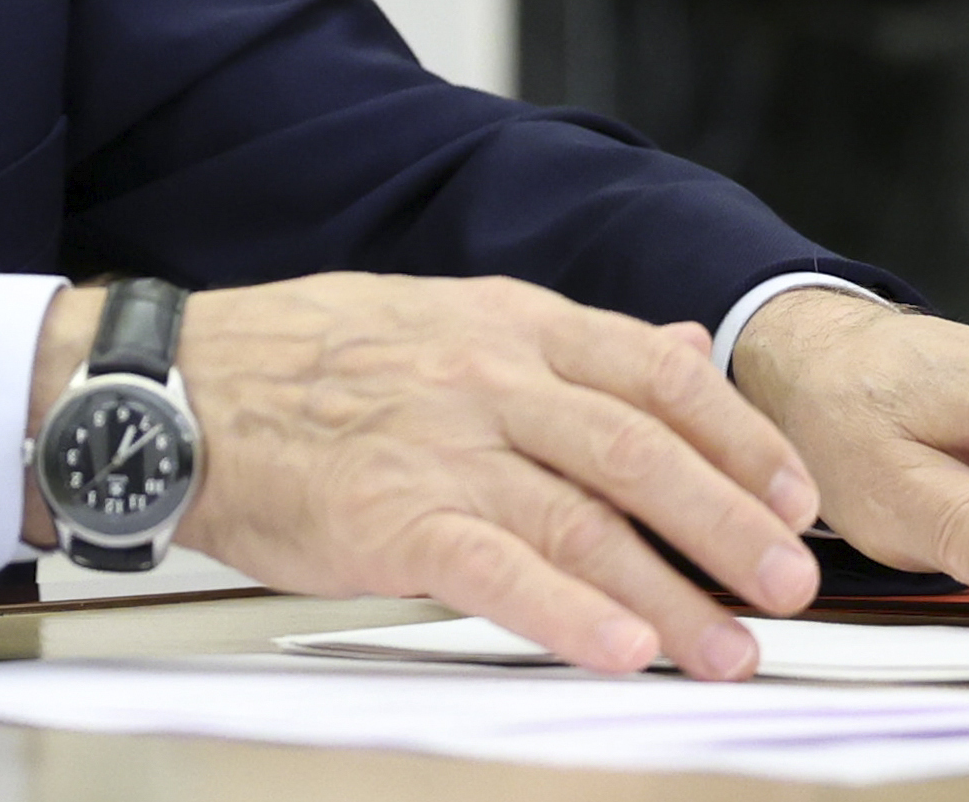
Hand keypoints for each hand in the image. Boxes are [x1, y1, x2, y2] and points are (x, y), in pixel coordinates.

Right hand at [27, 274, 825, 679]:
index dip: (739, 437)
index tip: (796, 495)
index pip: (655, 372)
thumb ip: (564, 345)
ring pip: (585, 519)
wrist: (172, 390)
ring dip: (671, 594)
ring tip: (728, 649)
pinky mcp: (388, 517)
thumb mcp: (441, 317)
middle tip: (789, 586)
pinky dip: (568, 614)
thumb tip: (676, 347)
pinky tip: (618, 650)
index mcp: (505, 322)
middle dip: (731, 525)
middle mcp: (484, 375)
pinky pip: (498, 569)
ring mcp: (437, 445)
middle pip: (641, 450)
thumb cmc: (297, 363)